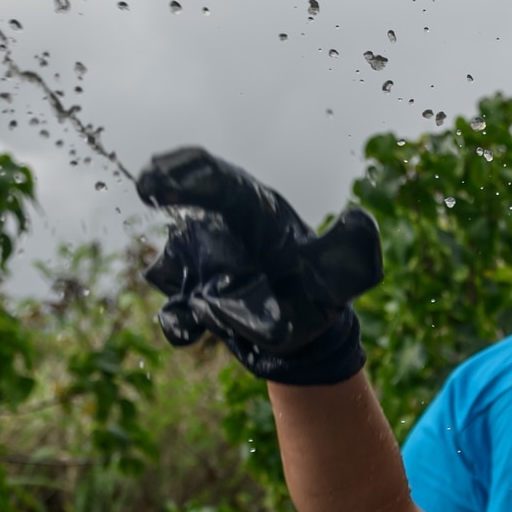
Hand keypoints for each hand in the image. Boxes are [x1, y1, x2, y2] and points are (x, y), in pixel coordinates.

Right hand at [136, 146, 383, 384]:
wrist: (307, 340)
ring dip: (180, 270)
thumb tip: (362, 220)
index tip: (168, 175)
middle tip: (148, 189)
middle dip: (165, 186)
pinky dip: (177, 321)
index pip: (219, 178)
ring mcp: (202, 263)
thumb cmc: (320, 295)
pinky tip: (186, 331)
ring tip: (200, 292)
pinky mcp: (193, 301)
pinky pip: (176, 310)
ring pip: (177, 258)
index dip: (192, 171)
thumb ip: (349, 250)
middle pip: (185, 199)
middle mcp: (222, 229)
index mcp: (255, 211)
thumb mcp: (341, 275)